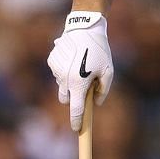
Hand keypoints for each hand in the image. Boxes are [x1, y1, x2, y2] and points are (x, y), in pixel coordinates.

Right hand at [47, 10, 112, 131]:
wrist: (84, 29)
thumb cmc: (100, 51)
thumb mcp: (108, 71)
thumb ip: (103, 90)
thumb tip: (96, 104)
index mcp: (79, 83)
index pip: (76, 109)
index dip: (77, 121)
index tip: (76, 129)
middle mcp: (64, 79)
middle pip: (66, 99)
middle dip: (73, 98)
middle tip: (84, 88)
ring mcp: (56, 70)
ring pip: (61, 85)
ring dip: (70, 82)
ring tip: (81, 67)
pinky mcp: (51, 61)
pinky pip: (58, 73)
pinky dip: (64, 71)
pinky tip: (74, 59)